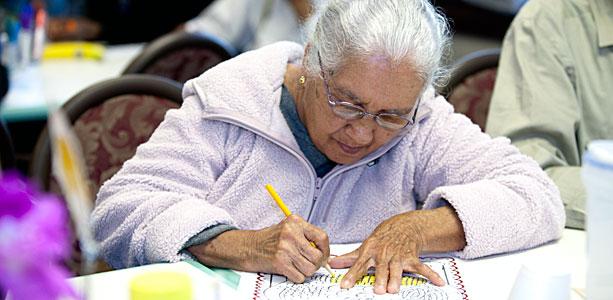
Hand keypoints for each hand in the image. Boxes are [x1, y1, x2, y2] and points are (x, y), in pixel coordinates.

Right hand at [252, 214, 329, 281]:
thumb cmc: (270, 239)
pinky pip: (299, 276)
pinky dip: (297, 277)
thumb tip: (324, 253)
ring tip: (298, 266)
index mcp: (296, 222)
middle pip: (317, 256)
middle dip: (316, 264)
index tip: (323, 255)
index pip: (322, 237)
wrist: (249, 247)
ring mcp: (285, 248)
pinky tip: (290, 270)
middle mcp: (291, 233)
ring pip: (310, 268)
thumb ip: (306, 236)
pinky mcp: (280, 262)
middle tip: (310, 263)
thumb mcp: (289, 229)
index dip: (326, 250)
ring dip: (306, 271)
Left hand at [329, 212, 445, 293]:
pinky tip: (438, 282)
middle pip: (380, 268)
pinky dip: (431, 275)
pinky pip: (422, 268)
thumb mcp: (364, 246)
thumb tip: (331, 262)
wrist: (403, 226)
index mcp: (370, 251)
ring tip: (393, 290)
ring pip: (397, 268)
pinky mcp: (412, 258)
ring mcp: (399, 256)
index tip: (345, 285)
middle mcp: (384, 254)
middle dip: (379, 278)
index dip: (351, 275)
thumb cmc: (381, 239)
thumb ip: (349, 258)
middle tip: (377, 290)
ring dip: (396, 278)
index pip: (359, 265)